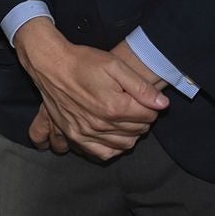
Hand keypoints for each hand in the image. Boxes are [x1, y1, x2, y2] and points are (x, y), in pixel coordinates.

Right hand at [11, 19, 166, 160]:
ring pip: (123, 144)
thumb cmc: (84, 62)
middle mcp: (101, 124)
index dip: (152, 106)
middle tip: (137, 106)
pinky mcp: (75, 135)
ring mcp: (87, 132)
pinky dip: (114, 148)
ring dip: (131, 133)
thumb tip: (162, 104)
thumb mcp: (115, 66)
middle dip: (143, 119)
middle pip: (137, 130)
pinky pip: (102, 153)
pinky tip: (115, 136)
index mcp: (114, 107)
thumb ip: (141, 87)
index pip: (148, 116)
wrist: (52, 64)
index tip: (146, 99)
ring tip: (127, 118)